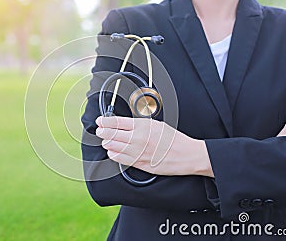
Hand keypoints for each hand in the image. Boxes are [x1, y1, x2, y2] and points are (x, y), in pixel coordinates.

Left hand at [95, 116, 213, 176]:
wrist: (186, 155)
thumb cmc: (173, 139)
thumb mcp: (156, 124)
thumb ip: (139, 124)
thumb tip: (124, 124)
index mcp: (142, 126)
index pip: (116, 122)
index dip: (104, 121)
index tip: (100, 121)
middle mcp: (137, 139)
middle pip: (111, 134)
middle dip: (102, 132)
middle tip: (99, 131)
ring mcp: (137, 152)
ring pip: (113, 147)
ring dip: (106, 143)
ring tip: (106, 140)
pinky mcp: (138, 163)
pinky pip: (119, 159)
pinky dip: (113, 154)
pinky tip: (112, 152)